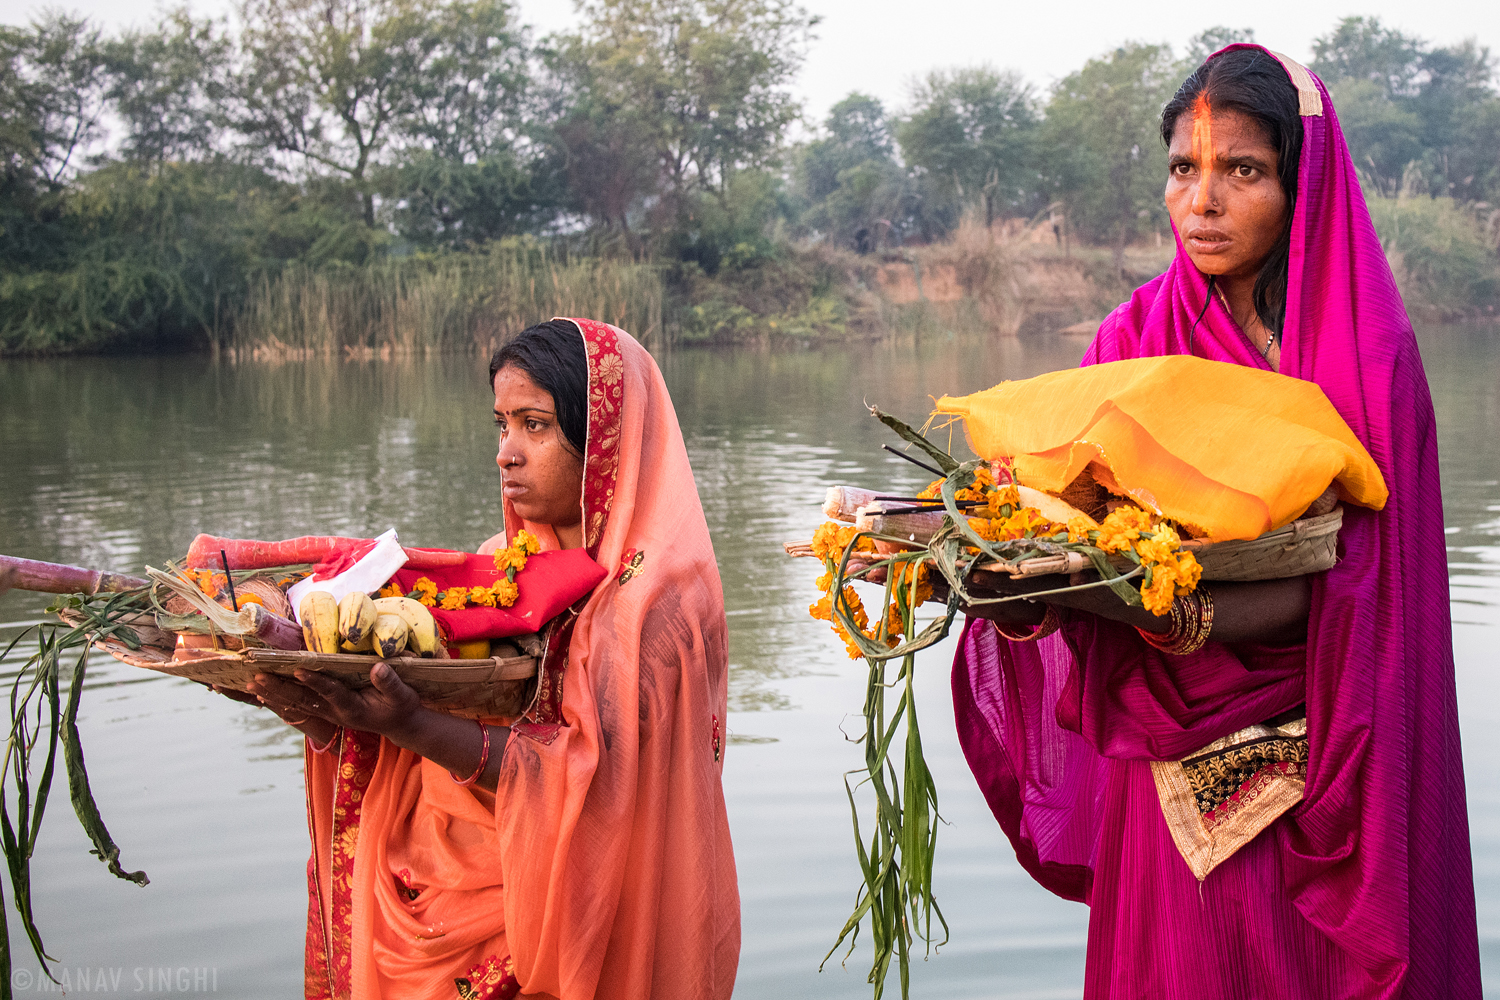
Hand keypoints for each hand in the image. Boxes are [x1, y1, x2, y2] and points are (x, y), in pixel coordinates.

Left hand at [246, 664, 423, 742]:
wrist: (399, 726)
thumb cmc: (402, 707)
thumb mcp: (403, 695)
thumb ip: (389, 683)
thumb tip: (376, 667)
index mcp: (353, 708)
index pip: (330, 693)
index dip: (315, 681)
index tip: (298, 669)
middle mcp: (335, 713)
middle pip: (303, 701)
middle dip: (279, 689)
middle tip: (257, 677)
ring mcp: (329, 714)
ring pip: (296, 703)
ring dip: (274, 694)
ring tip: (252, 683)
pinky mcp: (326, 712)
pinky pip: (298, 705)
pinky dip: (280, 699)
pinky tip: (263, 693)